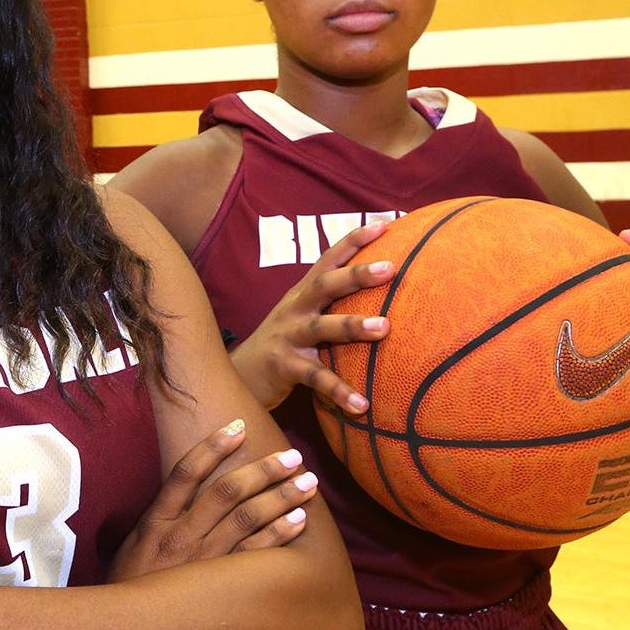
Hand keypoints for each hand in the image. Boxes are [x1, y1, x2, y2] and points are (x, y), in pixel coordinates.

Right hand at [109, 419, 319, 583]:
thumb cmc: (128, 591)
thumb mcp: (130, 550)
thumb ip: (155, 523)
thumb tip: (179, 495)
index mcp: (156, 522)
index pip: (186, 472)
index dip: (213, 446)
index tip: (238, 426)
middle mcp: (180, 536)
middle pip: (226, 491)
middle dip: (263, 470)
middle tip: (293, 457)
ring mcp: (201, 562)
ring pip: (246, 518)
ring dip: (280, 497)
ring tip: (307, 483)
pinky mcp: (218, 586)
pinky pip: (254, 555)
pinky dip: (278, 535)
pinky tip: (299, 521)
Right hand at [229, 222, 394, 411]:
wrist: (239, 375)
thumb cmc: (283, 343)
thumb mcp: (302, 316)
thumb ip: (332, 304)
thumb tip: (384, 299)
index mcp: (302, 293)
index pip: (329, 259)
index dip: (354, 240)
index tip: (386, 223)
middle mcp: (295, 309)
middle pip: (325, 285)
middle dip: (356, 274)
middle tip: (390, 267)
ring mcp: (288, 337)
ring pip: (321, 327)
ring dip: (353, 326)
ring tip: (385, 328)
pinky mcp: (284, 367)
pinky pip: (316, 378)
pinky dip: (340, 391)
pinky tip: (363, 406)